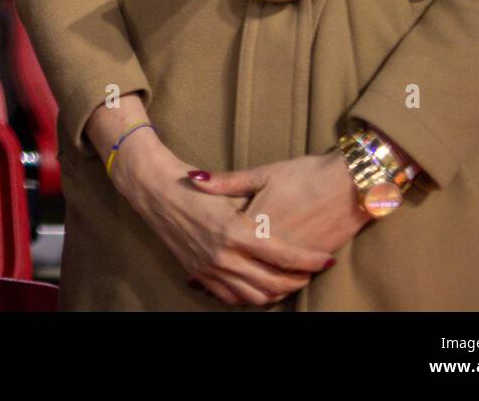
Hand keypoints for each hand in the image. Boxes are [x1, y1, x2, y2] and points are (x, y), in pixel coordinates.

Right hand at [109, 134, 336, 305]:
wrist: (153, 188)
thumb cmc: (191, 181)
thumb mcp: (225, 187)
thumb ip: (256, 205)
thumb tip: (289, 213)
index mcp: (235, 230)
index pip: (284, 256)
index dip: (309, 261)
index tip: (325, 259)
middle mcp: (223, 255)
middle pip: (274, 283)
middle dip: (298, 280)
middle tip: (311, 271)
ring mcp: (210, 268)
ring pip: (255, 296)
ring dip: (277, 292)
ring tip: (290, 280)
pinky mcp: (198, 273)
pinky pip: (231, 297)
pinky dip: (251, 296)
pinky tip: (260, 285)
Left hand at [186, 151, 369, 299]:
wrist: (351, 183)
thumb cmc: (306, 174)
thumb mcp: (263, 173)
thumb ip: (227, 182)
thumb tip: (193, 178)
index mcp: (256, 226)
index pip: (227, 246)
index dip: (213, 253)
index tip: (200, 255)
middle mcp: (274, 248)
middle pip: (246, 273)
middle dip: (231, 277)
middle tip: (214, 277)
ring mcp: (296, 259)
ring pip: (269, 285)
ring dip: (254, 288)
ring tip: (240, 283)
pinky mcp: (314, 263)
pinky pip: (290, 282)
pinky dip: (278, 286)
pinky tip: (270, 281)